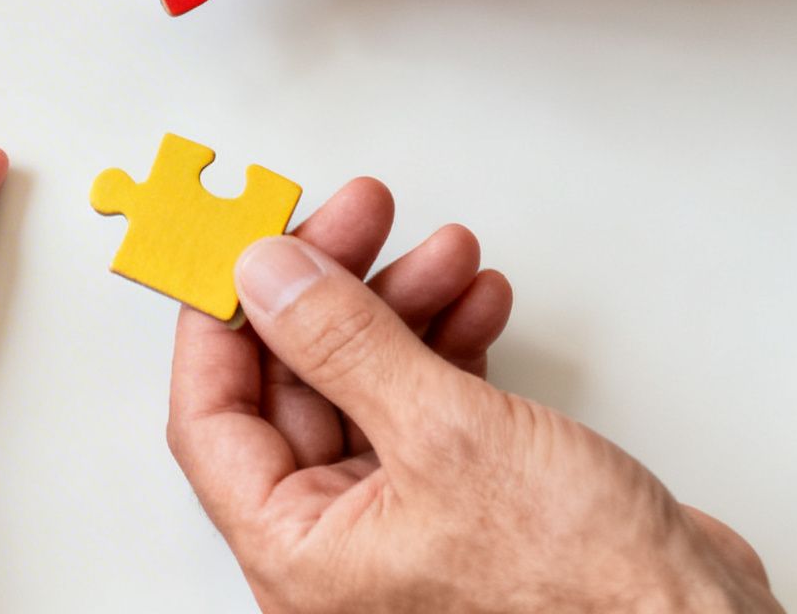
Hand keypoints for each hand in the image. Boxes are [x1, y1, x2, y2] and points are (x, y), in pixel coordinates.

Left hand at [169, 178, 778, 612]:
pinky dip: (447, 347)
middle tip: (362, 218)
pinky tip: (476, 300)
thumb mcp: (444, 435)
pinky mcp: (466, 508)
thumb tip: (265, 278)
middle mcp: (335, 549)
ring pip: (367, 389)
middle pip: (295, 389)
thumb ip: (342, 345)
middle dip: (335, 294)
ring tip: (444, 251)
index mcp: (296, 555)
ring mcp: (401, 527)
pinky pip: (427, 409)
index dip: (223, 322)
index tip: (249, 247)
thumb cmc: (585, 595)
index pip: (211, 419)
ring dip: (401, 308)